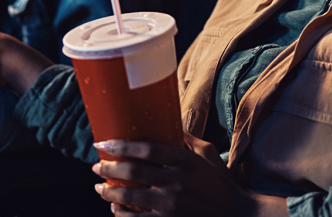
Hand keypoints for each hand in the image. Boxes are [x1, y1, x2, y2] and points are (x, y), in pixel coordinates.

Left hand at [91, 134, 269, 216]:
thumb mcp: (207, 154)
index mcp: (185, 161)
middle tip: (96, 166)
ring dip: (109, 192)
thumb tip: (167, 122)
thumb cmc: (219, 182)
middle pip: (133, 172)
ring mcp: (171, 206)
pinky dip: (121, 213)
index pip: (147, 150)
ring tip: (99, 188)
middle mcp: (177, 182)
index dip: (122, 146)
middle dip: (109, 168)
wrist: (235, 213)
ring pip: (129, 197)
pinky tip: (114, 207)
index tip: (103, 143)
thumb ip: (186, 139)